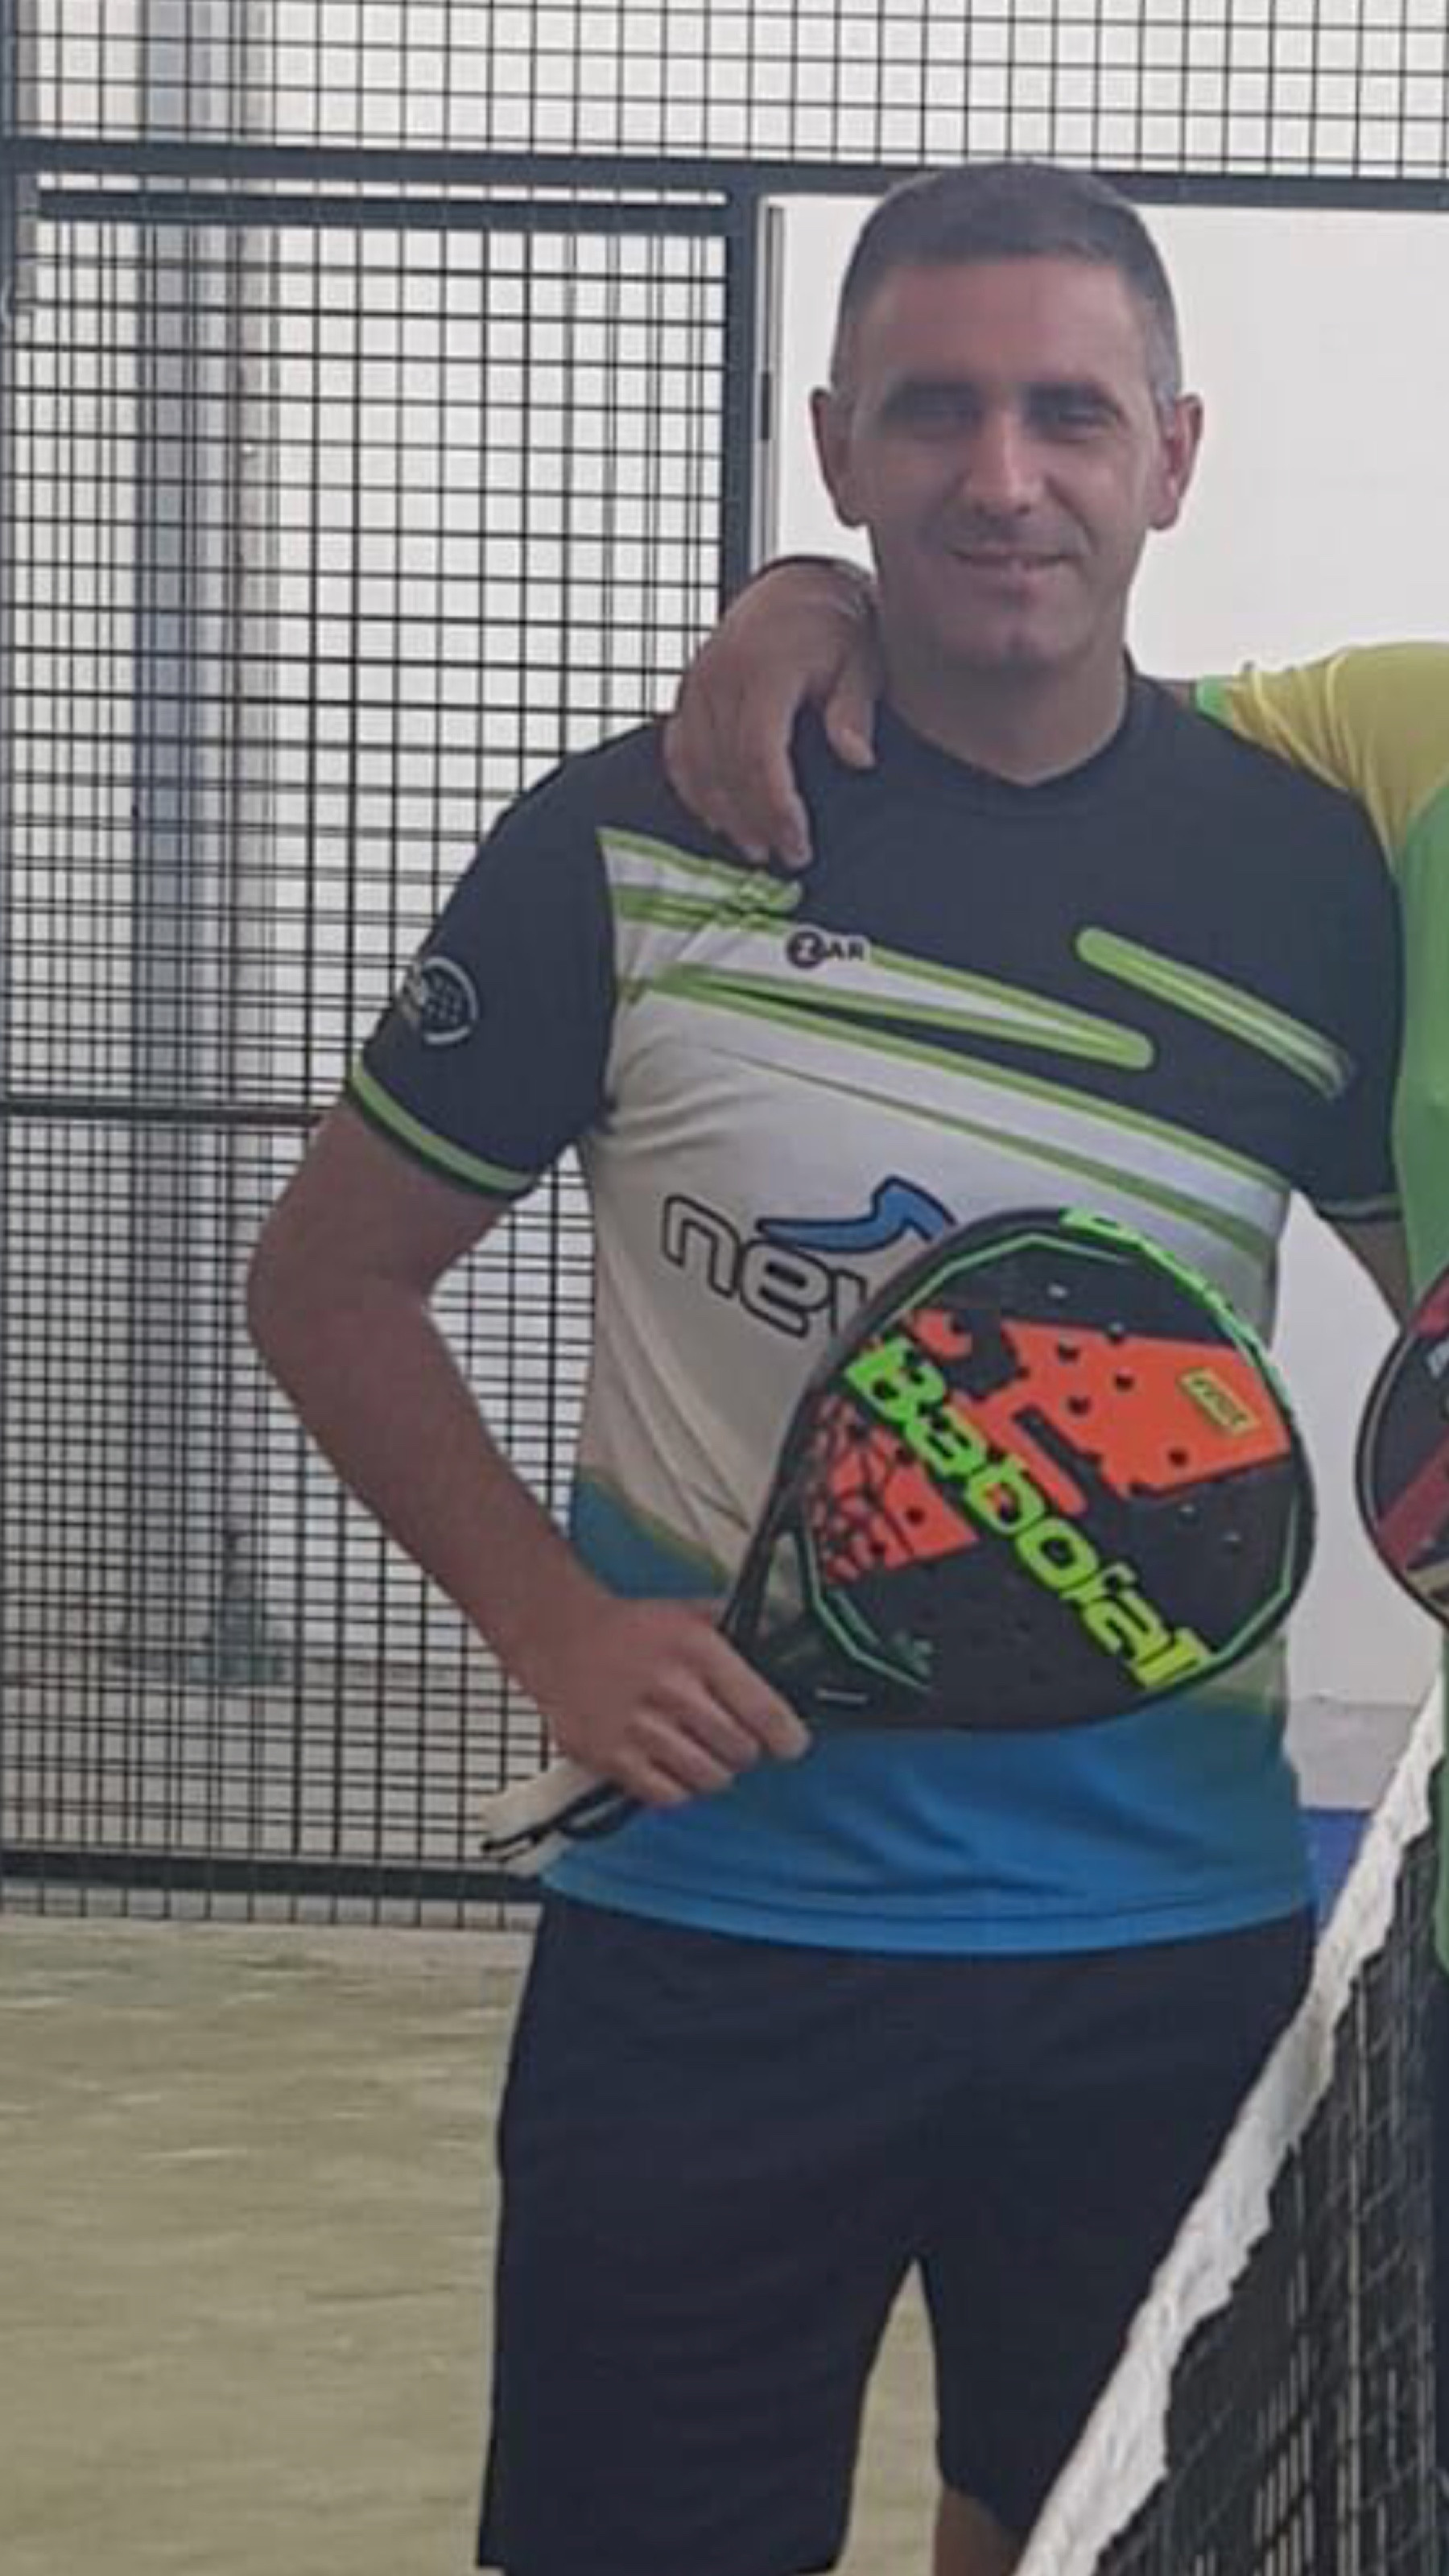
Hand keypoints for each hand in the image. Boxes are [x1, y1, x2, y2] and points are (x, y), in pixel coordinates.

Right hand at [515, 1596, 811, 1808]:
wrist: (560, 1637)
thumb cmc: (630, 1629)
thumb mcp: (692, 1615)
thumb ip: (741, 1634)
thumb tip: (786, 1650)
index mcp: (698, 1650)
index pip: (764, 1709)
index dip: (787, 1736)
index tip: (792, 1744)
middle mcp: (672, 1689)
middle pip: (740, 1750)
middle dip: (746, 1750)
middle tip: (734, 1739)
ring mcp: (639, 1727)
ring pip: (709, 1778)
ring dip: (714, 1771)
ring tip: (702, 1752)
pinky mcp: (611, 1757)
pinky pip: (668, 1796)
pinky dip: (679, 1788)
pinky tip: (672, 1765)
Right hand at [664, 557, 881, 868]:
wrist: (797, 591)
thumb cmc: (835, 630)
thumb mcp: (862, 663)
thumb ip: (854, 710)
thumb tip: (858, 757)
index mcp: (763, 667)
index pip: (760, 753)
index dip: (777, 806)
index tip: (799, 842)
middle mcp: (719, 675)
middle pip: (728, 768)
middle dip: (757, 820)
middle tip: (788, 856)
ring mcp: (696, 685)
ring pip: (698, 766)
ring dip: (725, 814)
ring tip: (757, 847)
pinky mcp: (686, 695)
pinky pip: (679, 752)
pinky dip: (696, 790)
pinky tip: (720, 818)